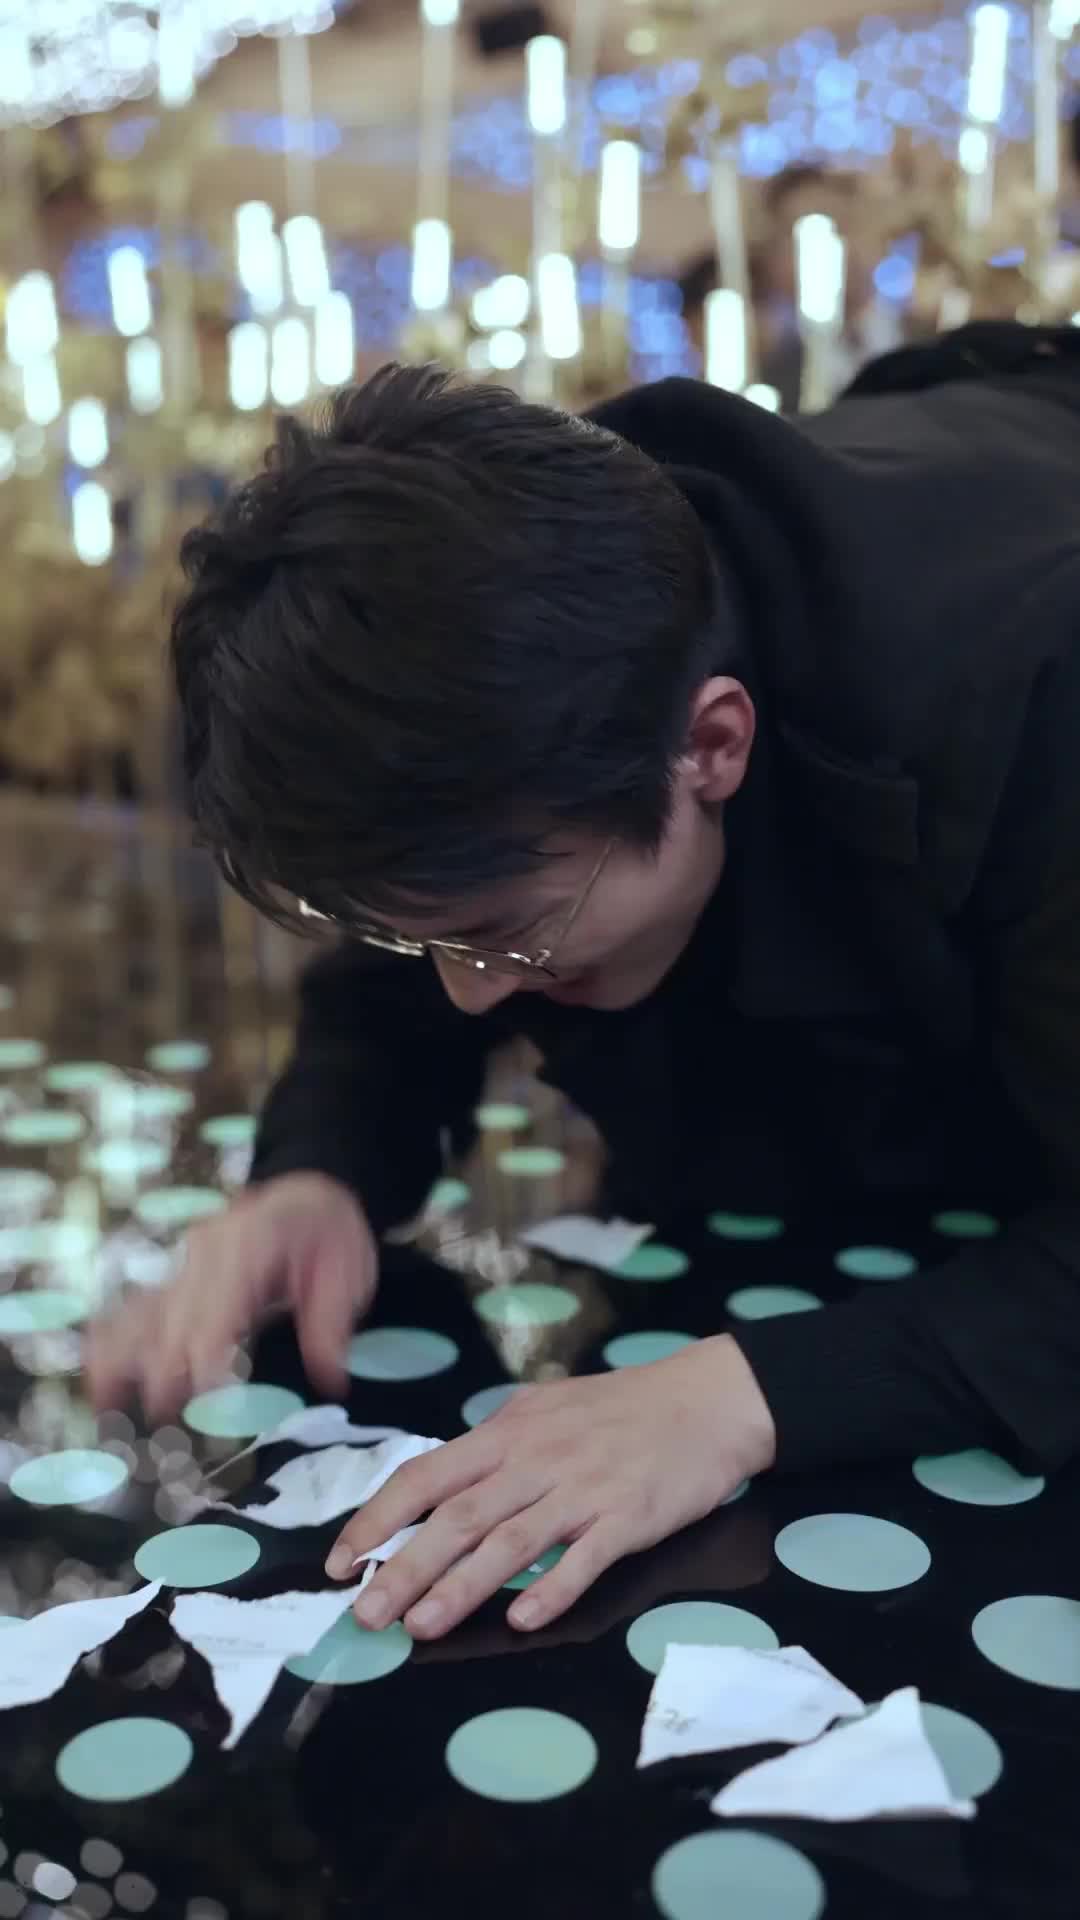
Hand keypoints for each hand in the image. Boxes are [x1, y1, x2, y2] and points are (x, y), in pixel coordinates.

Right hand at [84, 1172, 376, 1419]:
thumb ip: (331, 1326)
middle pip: (171, 1320)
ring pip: (140, 1316)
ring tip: (110, 1417)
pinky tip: (103, 1387)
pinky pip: (136, 1314)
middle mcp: (205, 1256)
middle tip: (164, 1435)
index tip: (204, 1403)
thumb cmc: (328, 1231)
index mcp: (249, 1247)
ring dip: (122, 1365)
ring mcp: (184, 1266)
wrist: (306, 1192)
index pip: (217, 1308)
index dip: (205, 1356)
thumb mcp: (347, 1272)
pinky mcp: (176, 1280)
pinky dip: (115, 1349)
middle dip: (163, 1377)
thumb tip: (330, 1382)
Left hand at [325, 1334, 775, 1637]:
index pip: (424, 1476)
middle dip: (403, 1568)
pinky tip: (523, 1622)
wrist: (706, 1399)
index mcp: (508, 1432)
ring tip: (420, 1628)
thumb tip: (445, 1483)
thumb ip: (498, 1447)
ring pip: (509, 1543)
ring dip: (461, 1588)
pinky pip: (585, 1558)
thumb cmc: (622, 1408)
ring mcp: (582, 1488)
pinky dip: (553, 1590)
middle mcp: (536, 1459)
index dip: (377, 1519)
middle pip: (456, 1517)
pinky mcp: (629, 1516)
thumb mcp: (546, 1409)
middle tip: (365, 1615)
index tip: (339, 1560)